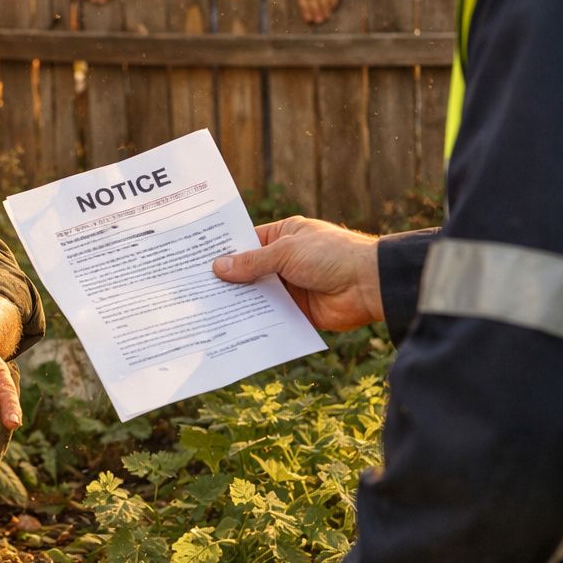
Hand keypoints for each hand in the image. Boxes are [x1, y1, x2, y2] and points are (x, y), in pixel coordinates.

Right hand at [213, 216, 382, 329]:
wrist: (369, 285)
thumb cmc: (331, 255)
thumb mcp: (286, 252)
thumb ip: (251, 262)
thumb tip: (218, 267)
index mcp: (284, 236)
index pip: (246, 242)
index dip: (224, 251)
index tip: (196, 260)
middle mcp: (285, 260)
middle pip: (249, 271)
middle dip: (227, 280)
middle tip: (193, 288)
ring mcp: (291, 286)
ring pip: (257, 295)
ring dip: (238, 302)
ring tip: (204, 309)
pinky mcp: (296, 311)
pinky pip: (270, 315)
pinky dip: (254, 320)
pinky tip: (230, 326)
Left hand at [295, 0, 355, 23]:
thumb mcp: (319, 0)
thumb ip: (311, 4)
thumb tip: (306, 19)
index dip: (304, 6)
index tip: (308, 19)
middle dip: (314, 8)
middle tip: (318, 20)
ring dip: (323, 6)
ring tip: (325, 17)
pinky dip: (331, 0)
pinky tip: (332, 8)